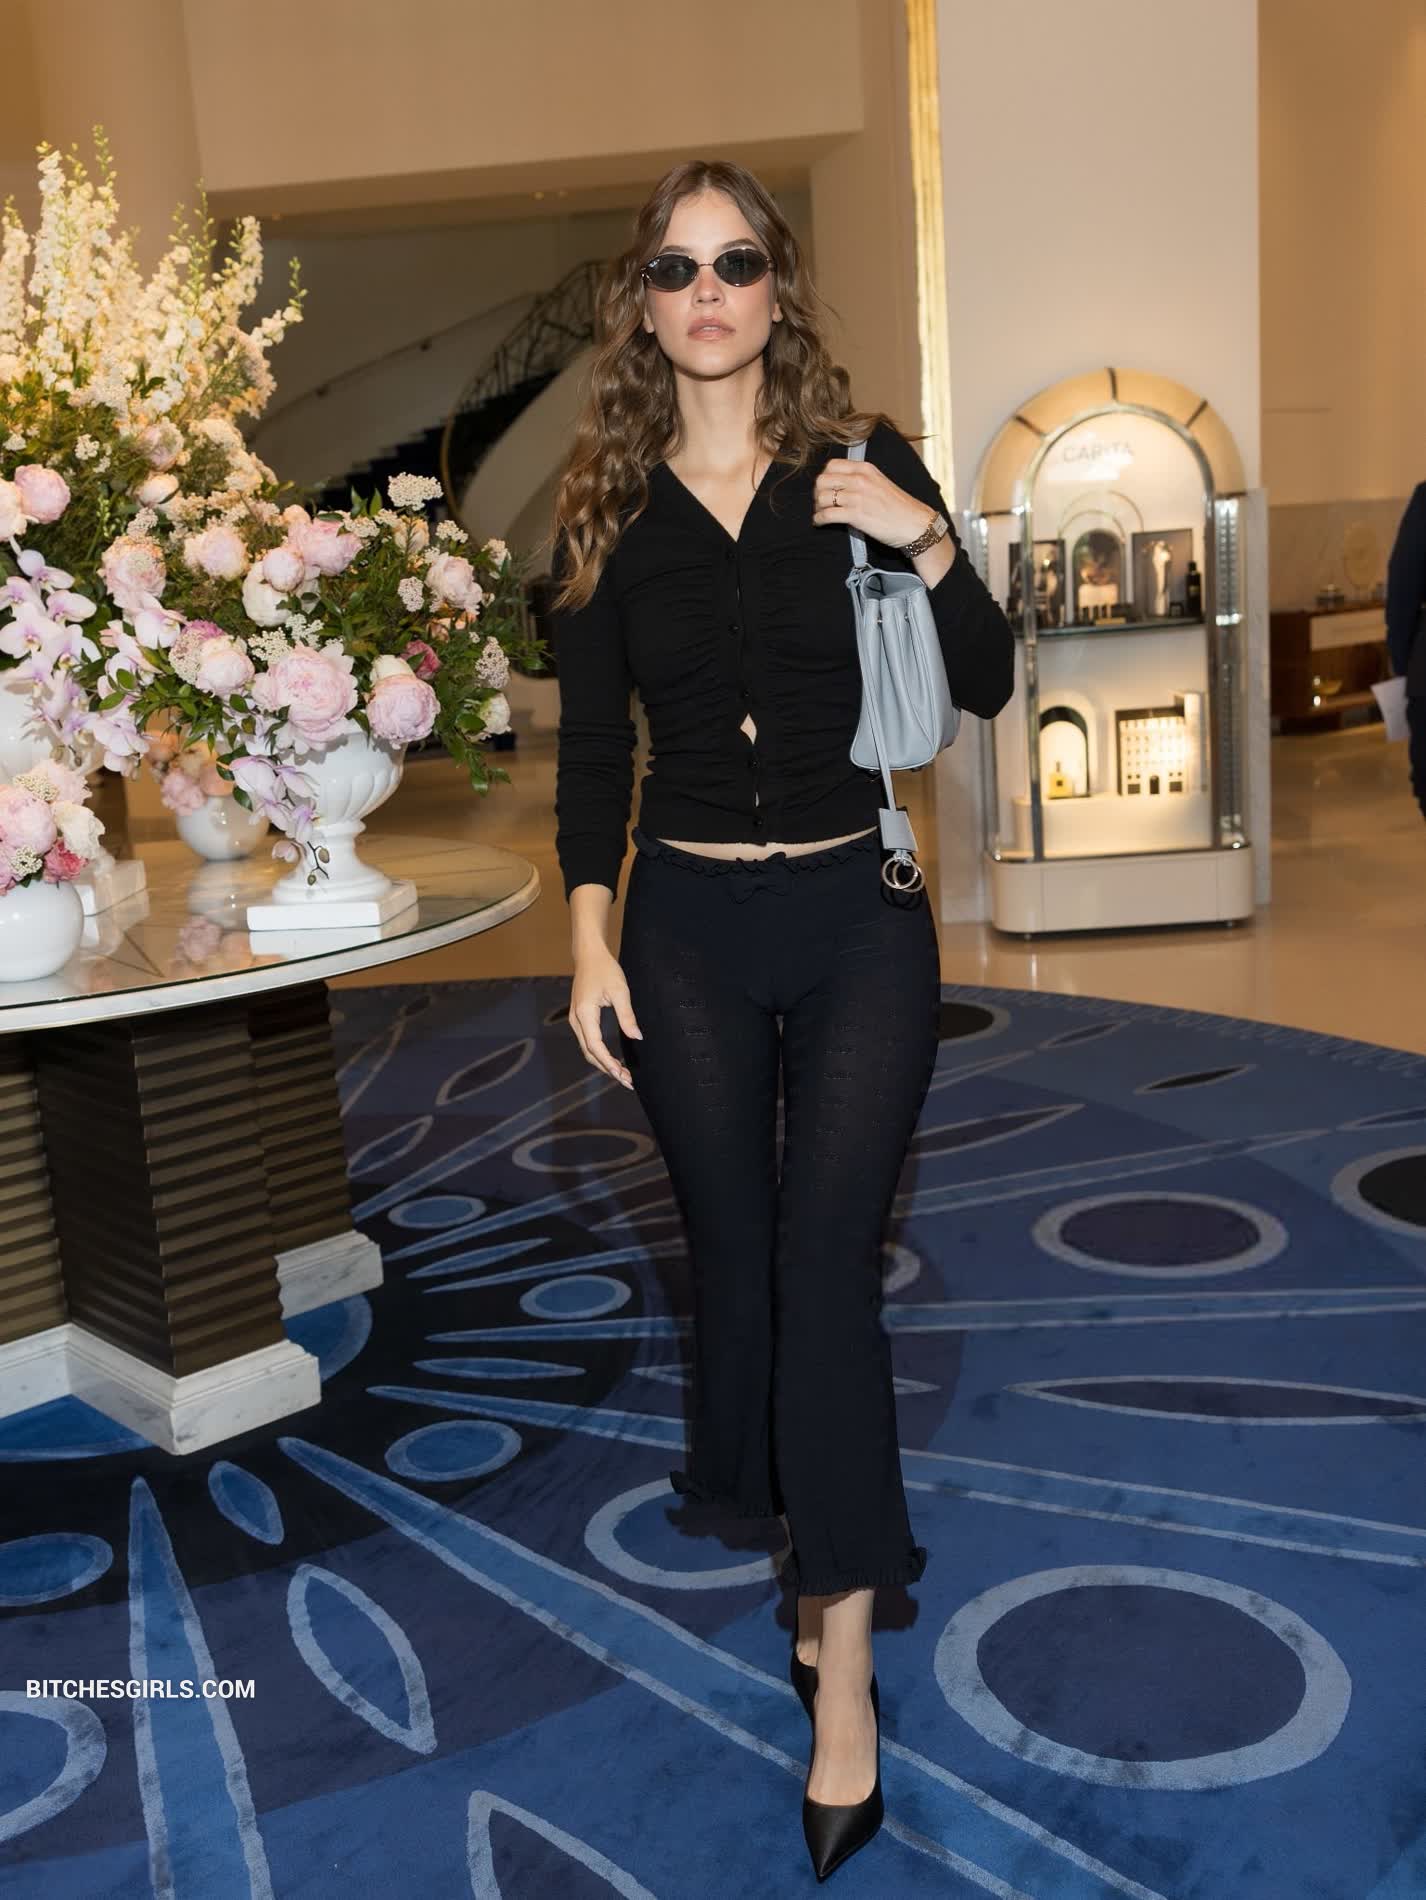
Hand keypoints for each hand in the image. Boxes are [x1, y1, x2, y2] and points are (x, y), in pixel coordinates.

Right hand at [569, 944, 641, 1088]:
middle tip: (627, 1081)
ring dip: (603, 1063)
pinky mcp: (579, 1017)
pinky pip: (587, 1041)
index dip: (608, 1063)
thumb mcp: (620, 991)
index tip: (622, 1075)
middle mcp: (576, 1019)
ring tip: (622, 1074)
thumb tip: (637, 1037)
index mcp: (584, 1014)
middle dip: (607, 1068)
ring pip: (587, 1049)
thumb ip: (627, 1016)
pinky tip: (612, 1059)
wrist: (588, 955)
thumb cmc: (605, 969)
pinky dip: (599, 1053)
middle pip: (589, 1052)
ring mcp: (576, 1019)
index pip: (595, 1046)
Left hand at [812, 456, 933, 548]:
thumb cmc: (898, 506)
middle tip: (821, 502)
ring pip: (822, 498)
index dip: (824, 477)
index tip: (826, 487)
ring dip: (818, 507)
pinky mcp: (855, 515)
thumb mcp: (880, 482)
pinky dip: (819, 520)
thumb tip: (840, 484)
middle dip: (817, 493)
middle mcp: (859, 479)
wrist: (914, 523)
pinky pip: (827, 515)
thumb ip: (861, 479)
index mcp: (865, 468)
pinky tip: (820, 523)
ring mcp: (857, 497)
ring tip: (821, 514)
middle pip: (822, 480)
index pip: (832, 465)